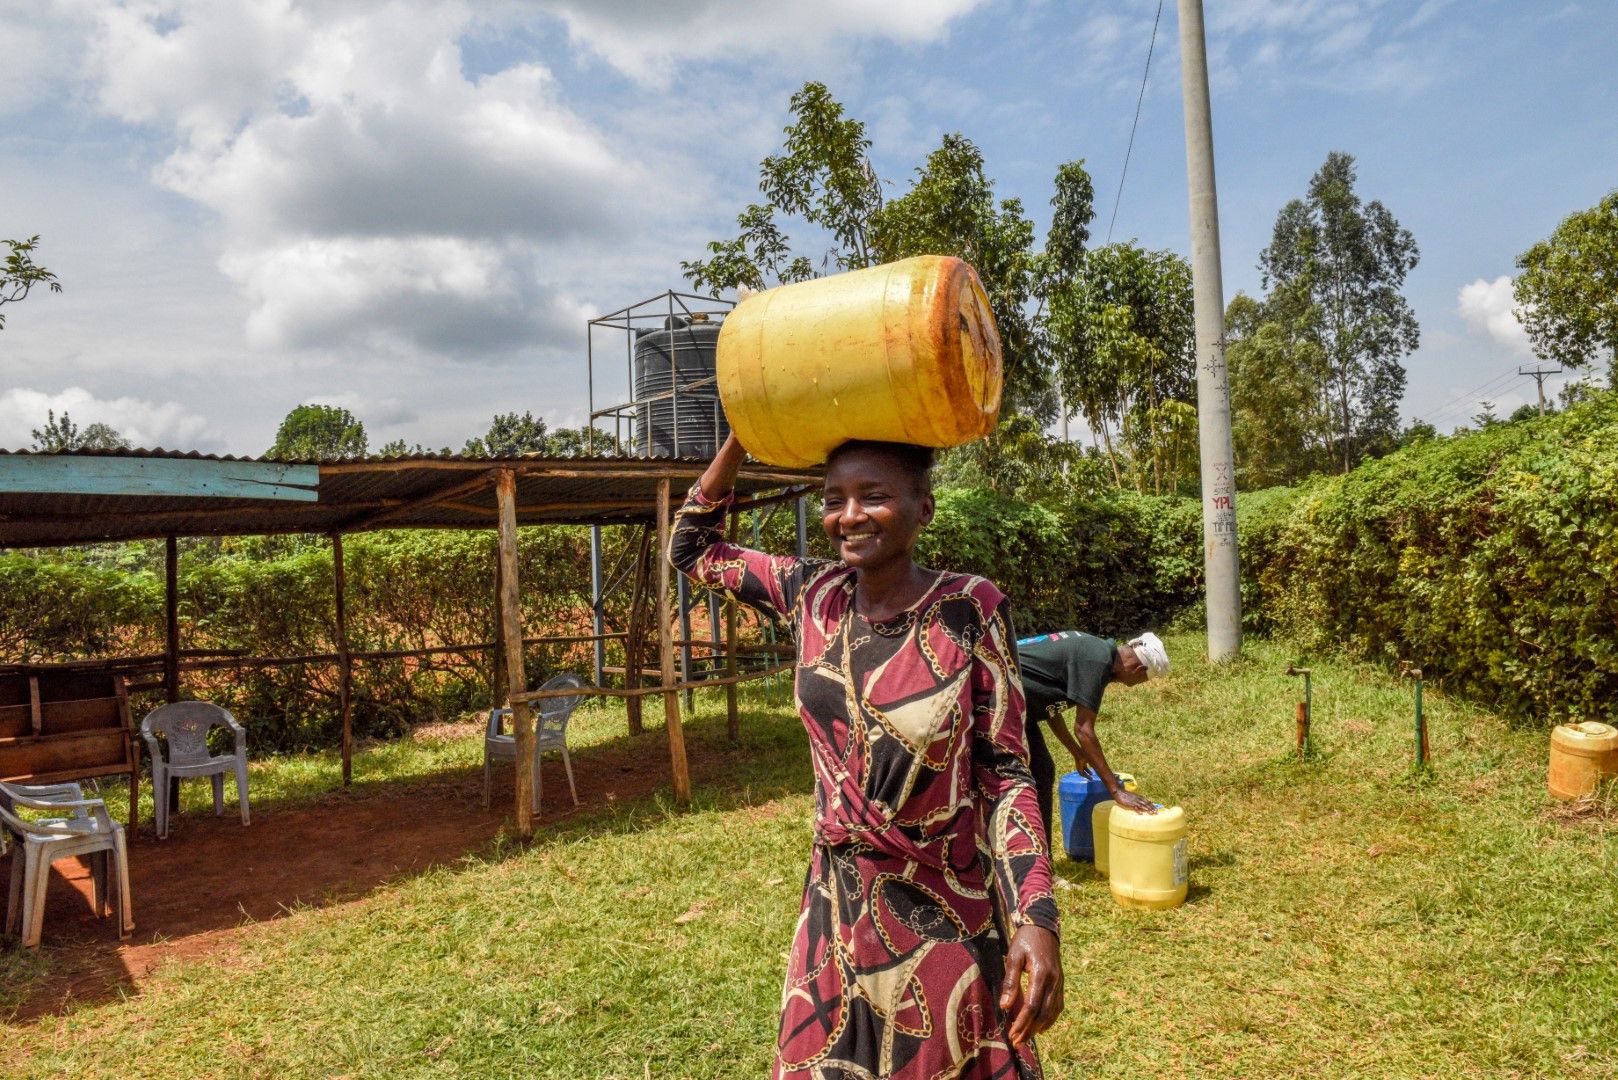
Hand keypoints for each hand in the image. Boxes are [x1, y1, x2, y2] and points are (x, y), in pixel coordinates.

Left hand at [999, 923, 1062, 1046]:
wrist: (1043, 928)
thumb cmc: (1025, 941)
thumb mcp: (1013, 956)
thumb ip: (1010, 981)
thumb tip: (1006, 1006)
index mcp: (1041, 973)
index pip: (1032, 1005)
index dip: (1022, 1022)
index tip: (1012, 1034)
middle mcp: (1054, 981)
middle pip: (1043, 1013)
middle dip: (1030, 1030)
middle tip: (1017, 1042)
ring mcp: (1060, 983)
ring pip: (1052, 1012)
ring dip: (1039, 1028)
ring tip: (1026, 1038)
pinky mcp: (1061, 983)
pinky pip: (1058, 1006)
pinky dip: (1050, 1019)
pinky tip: (1041, 1027)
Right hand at [1114, 789, 1156, 813]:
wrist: (1119, 792)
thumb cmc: (1126, 795)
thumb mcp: (1134, 797)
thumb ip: (1138, 800)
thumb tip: (1142, 805)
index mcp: (1139, 797)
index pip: (1148, 801)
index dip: (1152, 805)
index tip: (1156, 809)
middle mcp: (1138, 799)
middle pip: (1146, 804)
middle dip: (1152, 808)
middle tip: (1156, 812)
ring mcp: (1134, 801)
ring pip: (1142, 805)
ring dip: (1147, 809)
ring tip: (1151, 813)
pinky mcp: (1129, 803)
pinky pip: (1135, 807)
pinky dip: (1138, 810)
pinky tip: (1141, 813)